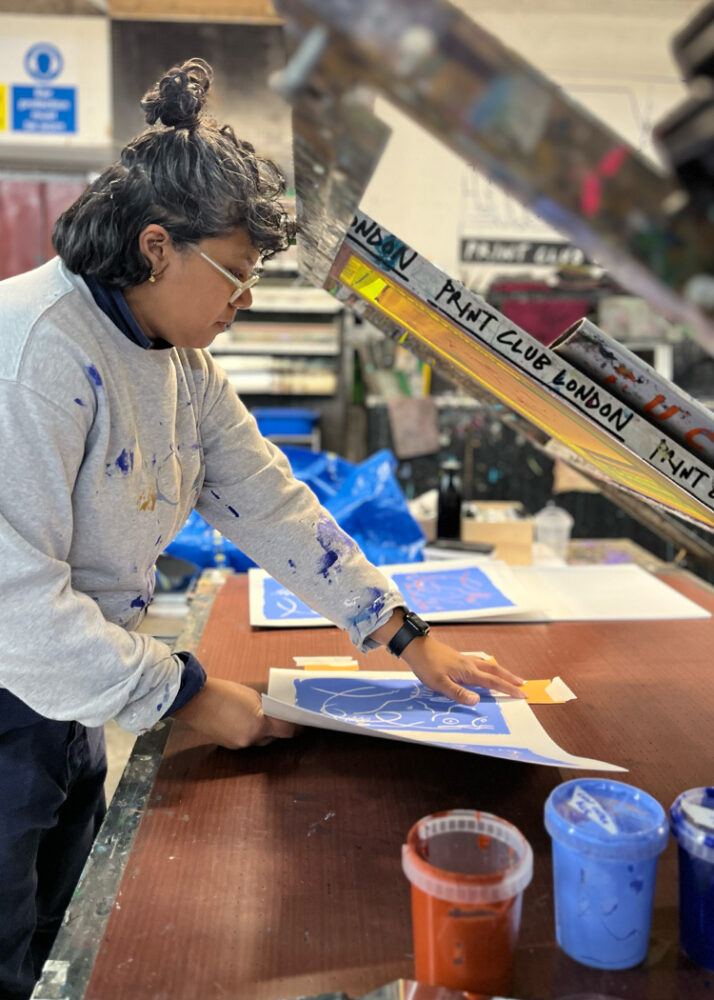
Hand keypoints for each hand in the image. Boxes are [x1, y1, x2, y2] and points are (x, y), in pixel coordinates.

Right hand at [171, 677, 297, 748]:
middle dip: (278, 729)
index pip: (287, 731)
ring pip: (259, 741)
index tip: (302, 723)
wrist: (195, 700)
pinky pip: (246, 741)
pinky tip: (243, 721)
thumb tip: (275, 715)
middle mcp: (251, 739)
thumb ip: (267, 708)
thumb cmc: (224, 692)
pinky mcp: (229, 746)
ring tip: (258, 717)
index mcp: (260, 725)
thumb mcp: (252, 697)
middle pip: (273, 738)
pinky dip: (249, 733)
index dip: (297, 728)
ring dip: (263, 732)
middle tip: (281, 717)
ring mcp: (239, 745)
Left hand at [401, 636, 525, 705]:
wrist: (416, 646)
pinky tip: (485, 666)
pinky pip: (480, 661)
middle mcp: (470, 664)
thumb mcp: (439, 684)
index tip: (522, 694)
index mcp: (468, 672)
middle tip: (523, 685)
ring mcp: (464, 659)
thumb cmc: (426, 665)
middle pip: (495, 670)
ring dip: (501, 671)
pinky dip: (489, 666)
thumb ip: (458, 693)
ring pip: (488, 665)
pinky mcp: (458, 657)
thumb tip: (477, 701)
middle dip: (510, 678)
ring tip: (509, 677)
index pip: (493, 682)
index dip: (508, 689)